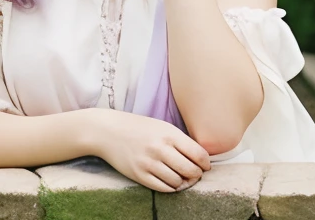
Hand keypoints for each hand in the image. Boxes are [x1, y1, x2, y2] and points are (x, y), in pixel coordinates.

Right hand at [89, 109, 211, 192]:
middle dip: (196, 175)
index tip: (205, 166)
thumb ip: (181, 141)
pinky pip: (162, 188)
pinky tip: (169, 182)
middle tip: (194, 174)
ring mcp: (148, 163)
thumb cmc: (139, 128)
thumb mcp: (162, 127)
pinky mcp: (138, 175)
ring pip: (178, 182)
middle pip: (191, 171)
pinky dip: (170, 188)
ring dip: (183, 183)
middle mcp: (160, 149)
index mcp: (169, 134)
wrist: (108, 131)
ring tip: (181, 178)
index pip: (199, 154)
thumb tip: (201, 159)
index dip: (206, 164)